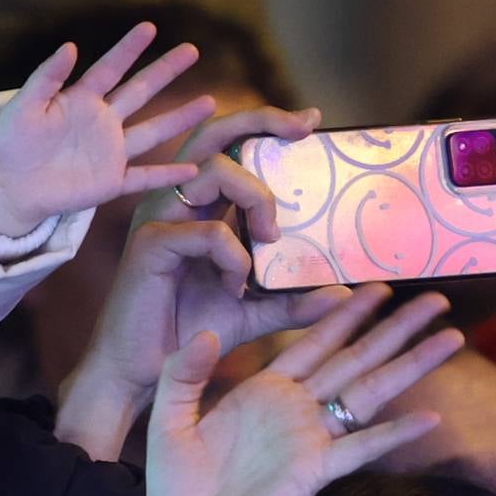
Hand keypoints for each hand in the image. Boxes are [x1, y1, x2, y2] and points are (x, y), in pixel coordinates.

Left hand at [0, 23, 216, 239]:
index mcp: (80, 100)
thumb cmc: (11, 143)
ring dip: (180, 119)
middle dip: (165, 71)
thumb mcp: (22, 107)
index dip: (129, 48)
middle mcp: (102, 122)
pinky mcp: (109, 182)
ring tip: (209, 103)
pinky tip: (192, 170)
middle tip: (192, 50)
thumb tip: (70, 46)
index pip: (110, 68)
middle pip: (140, 92)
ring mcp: (109, 152)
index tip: (149, 27)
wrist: (8, 186)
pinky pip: (143, 178)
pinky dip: (166, 175)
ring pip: (152, 132)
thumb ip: (46, 78)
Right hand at [52, 103, 344, 456]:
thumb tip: (346, 295)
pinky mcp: (151, 244)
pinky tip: (234, 287)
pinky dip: (235, 258)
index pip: (231, 147)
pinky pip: (209, 232)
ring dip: (256, 197)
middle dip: (261, 120)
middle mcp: (177, 202)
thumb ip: (295, 301)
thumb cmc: (191, 335)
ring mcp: (160, 218)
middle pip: (215, 135)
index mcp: (198, 207)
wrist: (149, 374)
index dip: (267, 124)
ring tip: (271, 236)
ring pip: (212, 170)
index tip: (310, 121)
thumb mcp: (255, 313)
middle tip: (302, 129)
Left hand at [145, 288, 460, 495]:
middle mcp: (295, 409)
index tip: (377, 287)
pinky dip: (394, 433)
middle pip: (354, 358)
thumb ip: (184, 375)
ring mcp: (310, 439)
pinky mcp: (315, 472)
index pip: (312, 342)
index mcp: (263, 391)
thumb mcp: (169, 421)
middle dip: (394, 328)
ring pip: (369, 393)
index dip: (344, 314)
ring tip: (450, 338)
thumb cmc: (177, 488)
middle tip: (434, 298)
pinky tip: (428, 417)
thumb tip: (206, 331)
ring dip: (408, 365)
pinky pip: (360, 448)